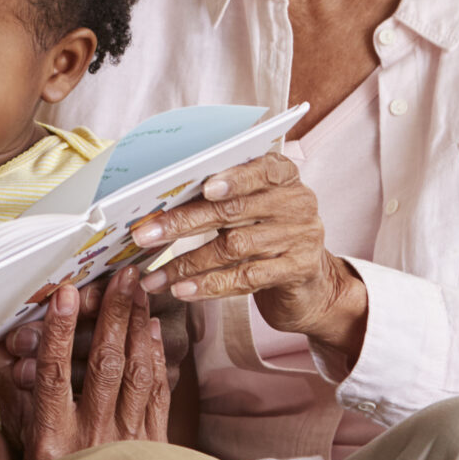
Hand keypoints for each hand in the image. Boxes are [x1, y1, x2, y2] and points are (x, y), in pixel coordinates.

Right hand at [0, 275, 175, 459]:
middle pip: (103, 364)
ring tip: (139, 292)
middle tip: (120, 276)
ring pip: (136, 373)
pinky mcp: (153, 445)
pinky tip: (152, 330)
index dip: (60, 331)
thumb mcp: (21, 440)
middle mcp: (91, 438)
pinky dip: (156, 357)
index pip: (55, 375)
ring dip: (138, 327)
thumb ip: (12, 392)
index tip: (66, 294)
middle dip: (113, 314)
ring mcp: (127, 442)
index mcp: (52, 438)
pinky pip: (157, 393)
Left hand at [128, 150, 366, 358]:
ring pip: (234, 247)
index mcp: (283, 176)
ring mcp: (300, 237)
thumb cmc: (268, 236)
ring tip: (155, 276)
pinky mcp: (297, 271)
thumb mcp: (253, 210)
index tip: (203, 188)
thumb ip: (221, 200)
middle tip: (146, 235)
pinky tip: (183, 290)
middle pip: (233, 211)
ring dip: (187, 263)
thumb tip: (161, 205)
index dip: (233, 178)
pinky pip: (247, 278)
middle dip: (183, 224)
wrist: (312, 284)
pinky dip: (210, 285)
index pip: (260, 169)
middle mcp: (296, 202)